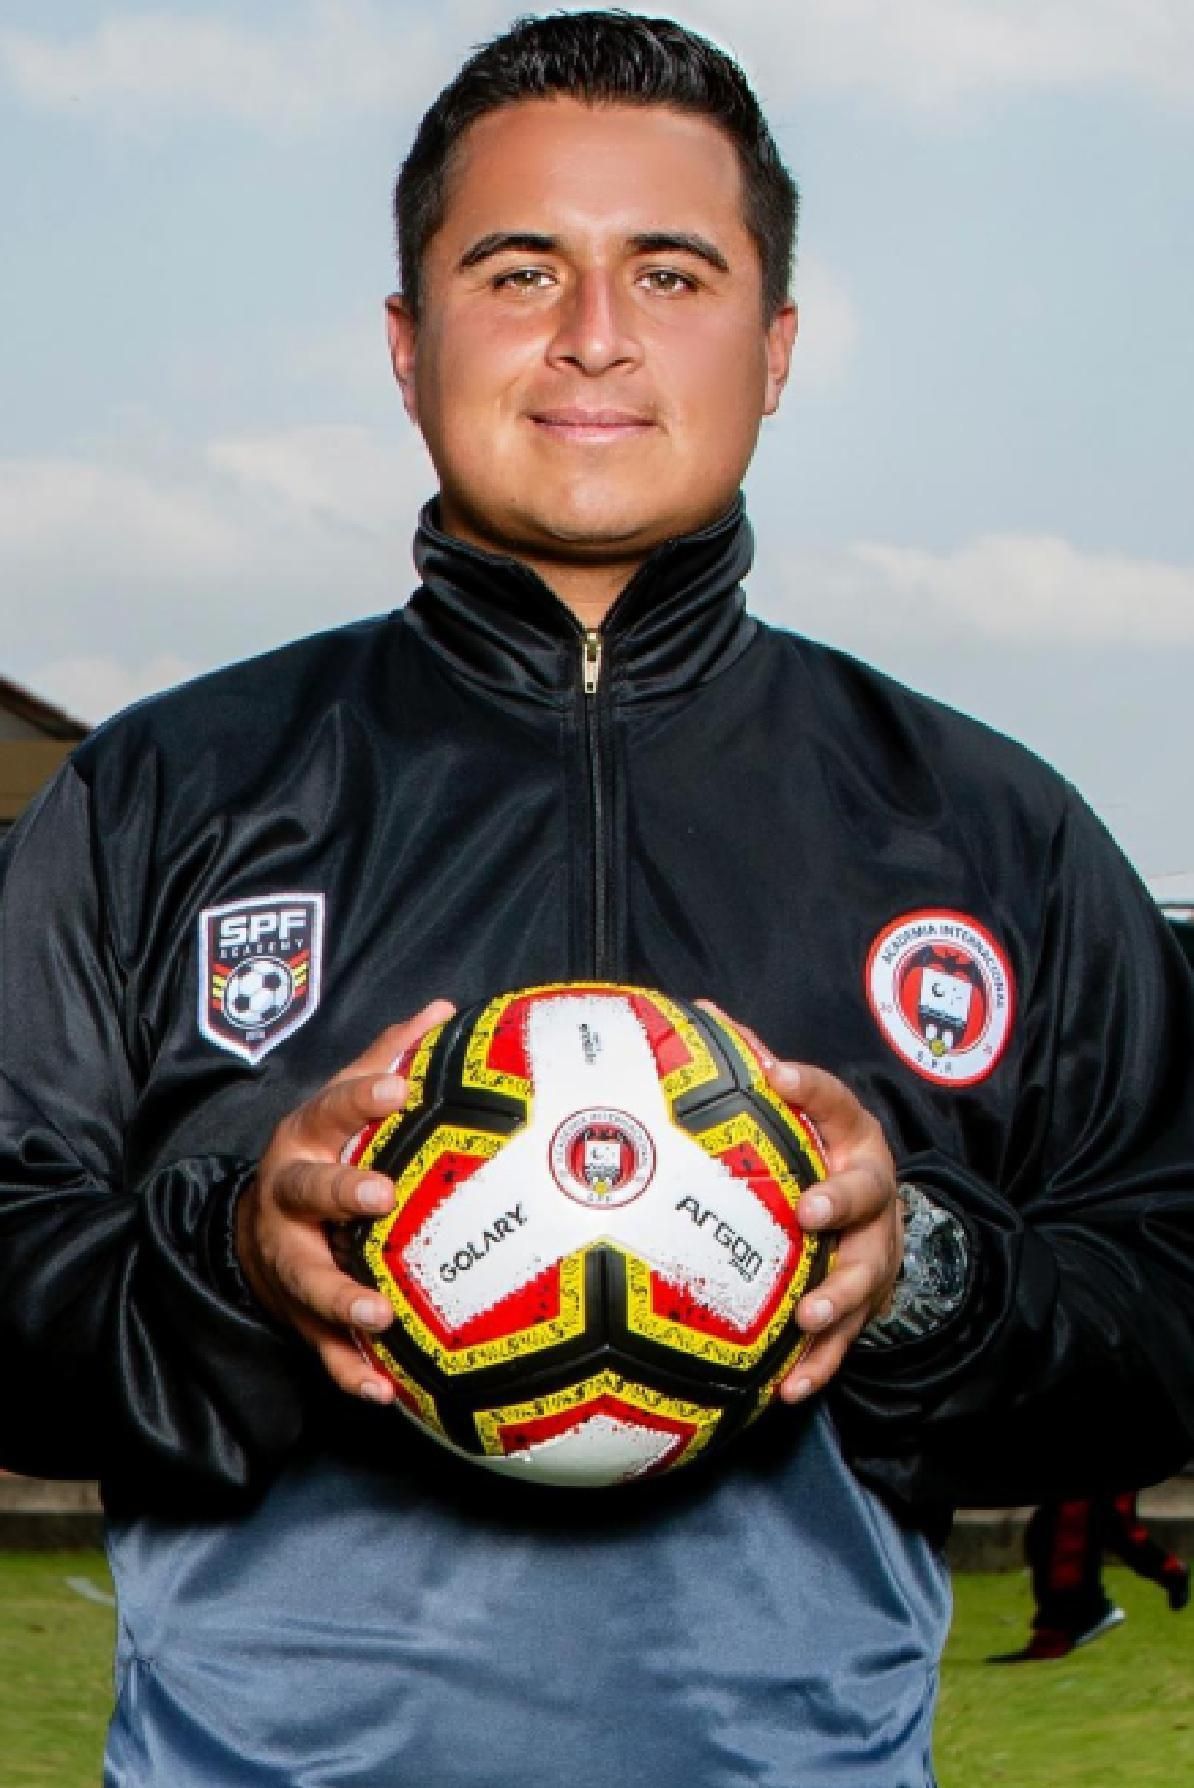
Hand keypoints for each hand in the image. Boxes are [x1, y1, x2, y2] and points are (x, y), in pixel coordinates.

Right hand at [235, 1000, 454, 1402]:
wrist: (254, 1230)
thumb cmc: (321, 1155)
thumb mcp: (341, 1104)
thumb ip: (387, 1058)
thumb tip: (442, 1011)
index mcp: (305, 1141)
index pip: (330, 1109)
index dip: (361, 1097)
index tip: (398, 1088)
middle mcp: (287, 1198)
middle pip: (305, 1192)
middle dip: (339, 1192)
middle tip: (380, 1196)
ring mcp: (287, 1258)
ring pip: (306, 1278)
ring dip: (341, 1298)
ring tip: (378, 1316)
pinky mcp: (294, 1312)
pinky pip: (319, 1348)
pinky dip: (347, 1371)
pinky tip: (382, 1391)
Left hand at [699, 1005, 900, 1404]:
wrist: (878, 1221)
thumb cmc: (815, 1157)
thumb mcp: (795, 1114)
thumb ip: (750, 1068)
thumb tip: (697, 1011)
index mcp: (849, 1137)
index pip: (834, 1102)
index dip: (809, 1087)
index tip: (776, 1075)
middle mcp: (872, 1192)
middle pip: (869, 1193)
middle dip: (841, 1201)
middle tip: (810, 1212)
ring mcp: (875, 1252)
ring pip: (866, 1275)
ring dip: (837, 1298)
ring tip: (807, 1318)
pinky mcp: (866, 1306)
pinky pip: (847, 1343)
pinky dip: (821, 1367)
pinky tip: (787, 1390)